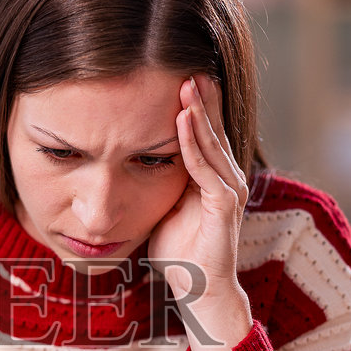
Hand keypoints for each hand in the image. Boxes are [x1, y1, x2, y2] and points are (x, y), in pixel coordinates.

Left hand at [147, 74, 252, 350]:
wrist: (196, 290)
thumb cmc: (177, 250)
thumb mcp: (160, 203)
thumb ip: (154, 177)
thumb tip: (123, 154)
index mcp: (211, 174)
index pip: (204, 129)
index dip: (194, 102)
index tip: (175, 72)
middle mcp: (226, 177)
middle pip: (213, 127)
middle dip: (200, 96)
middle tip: (184, 60)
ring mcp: (228, 191)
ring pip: (212, 143)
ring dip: (199, 112)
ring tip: (185, 81)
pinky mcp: (224, 208)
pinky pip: (207, 170)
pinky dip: (194, 144)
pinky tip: (182, 121)